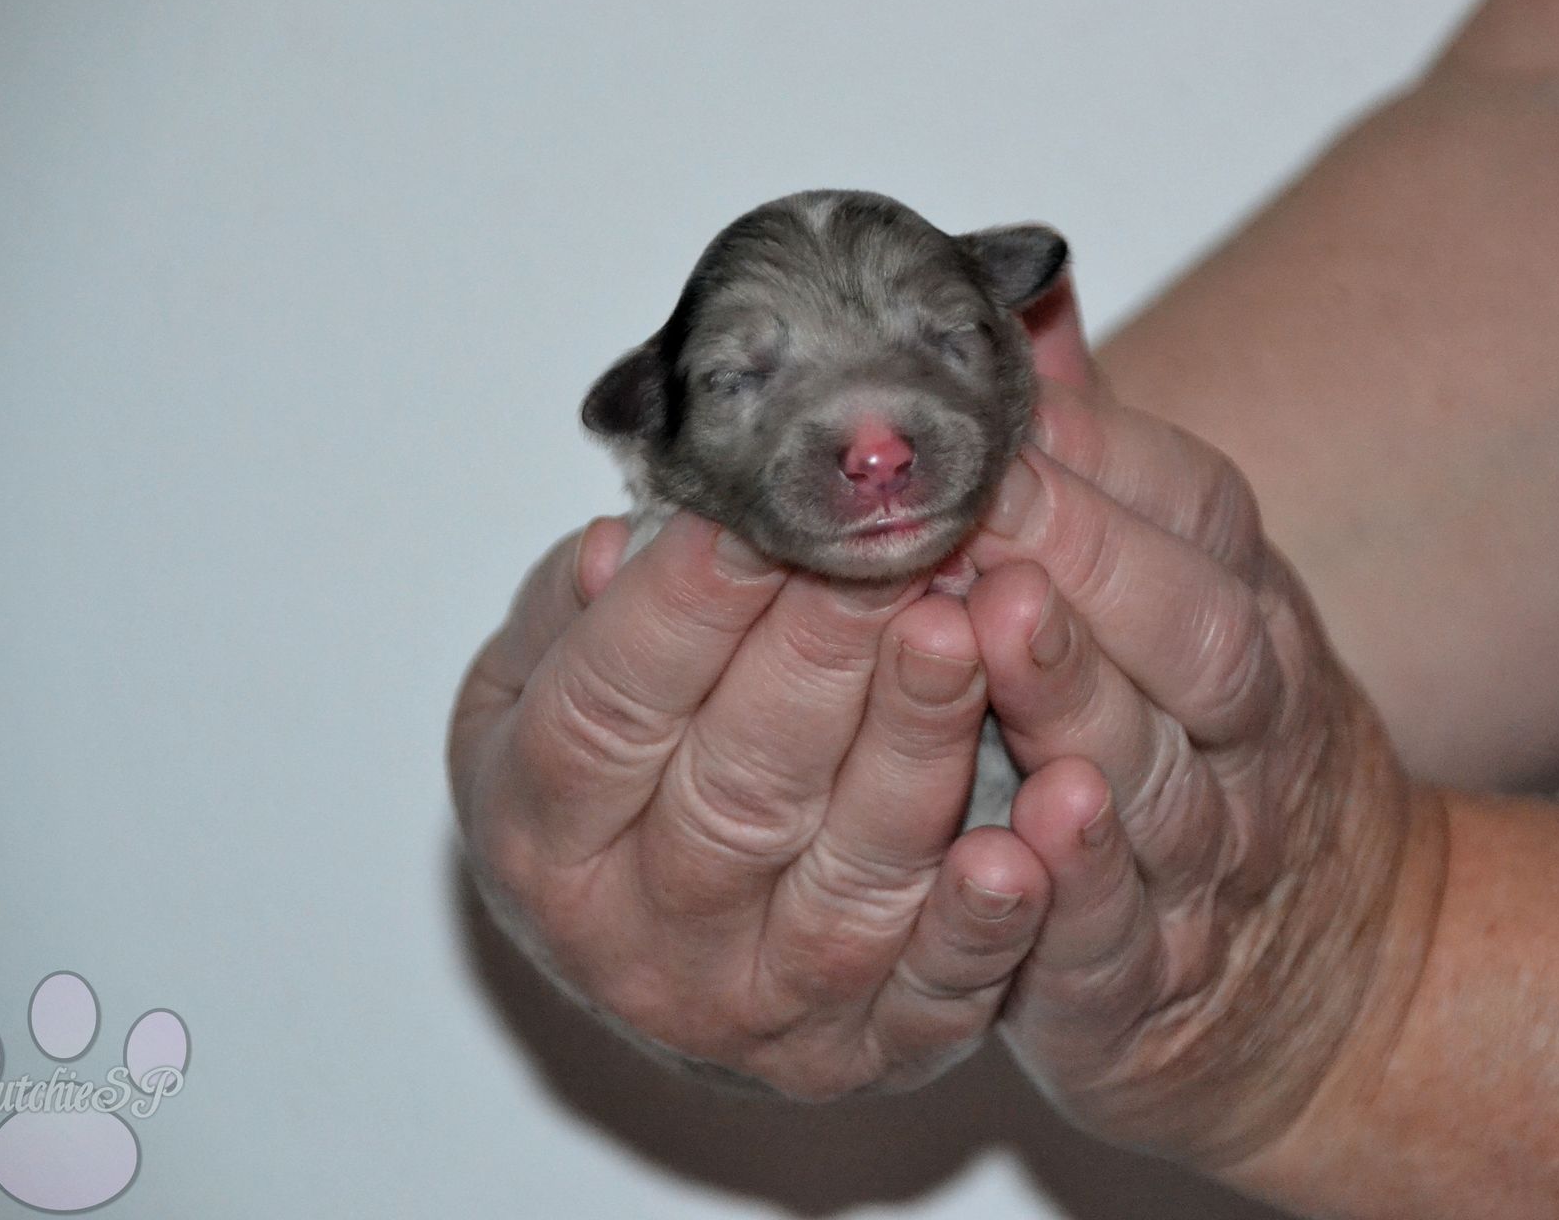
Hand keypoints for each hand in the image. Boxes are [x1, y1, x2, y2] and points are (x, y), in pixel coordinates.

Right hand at [447, 513, 1052, 1097]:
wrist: (658, 954)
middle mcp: (635, 941)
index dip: (680, 609)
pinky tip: (1025, 847)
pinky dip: (984, 926)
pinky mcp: (865, 1052)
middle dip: (817, 656)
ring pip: (843, 880)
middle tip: (884, 548)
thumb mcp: (534, 692)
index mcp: (539, 834)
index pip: (604, 713)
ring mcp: (754, 1010)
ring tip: (960, 637)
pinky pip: (934, 995)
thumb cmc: (609, 781)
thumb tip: (616, 549)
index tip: (758, 507)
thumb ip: (568, 620)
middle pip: (732, 792)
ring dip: (911, 754)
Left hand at [966, 280, 1443, 1168]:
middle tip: (981, 508)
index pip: (1196, 513)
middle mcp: (1245, 730)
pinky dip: (1071, 890)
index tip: (985, 418)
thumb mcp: (1177, 591)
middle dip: (1089, 563)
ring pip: (1156, 781)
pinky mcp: (1148, 986)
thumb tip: (1013, 295)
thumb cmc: (1208, 741)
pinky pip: (1117, 938)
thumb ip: (1089, 458)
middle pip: (1198, 638)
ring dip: (1074, 702)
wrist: (1334, 964)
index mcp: (1241, 611)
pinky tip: (1017, 837)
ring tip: (992, 629)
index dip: (1092, 462)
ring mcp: (1208, 862)